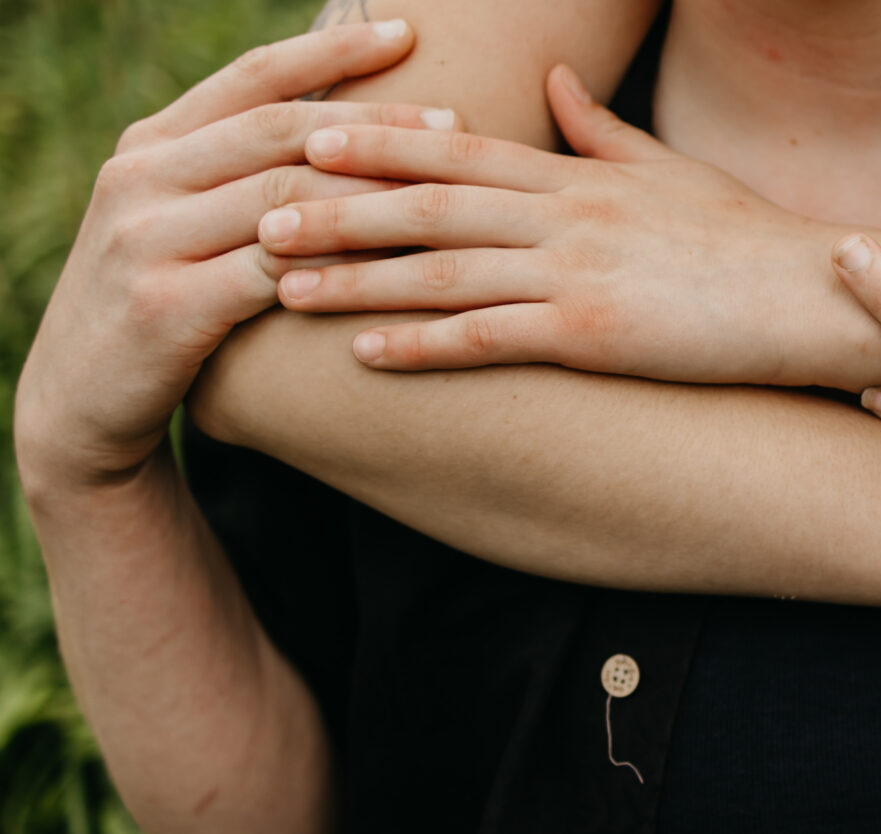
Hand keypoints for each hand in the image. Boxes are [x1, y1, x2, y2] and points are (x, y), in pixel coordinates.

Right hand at [14, 20, 458, 489]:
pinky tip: (399, 267)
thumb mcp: (180, 225)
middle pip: (277, 131)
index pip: (251, 78)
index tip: (405, 35)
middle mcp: (140, 179)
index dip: (331, 52)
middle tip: (450, 125)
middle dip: (371, 125)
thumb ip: (235, 178)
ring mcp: (146, 240)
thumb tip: (336, 129)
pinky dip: (340, 266)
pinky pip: (273, 274)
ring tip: (441, 194)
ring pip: (281, 197)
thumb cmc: (161, 306)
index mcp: (149, 146)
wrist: (82, 402)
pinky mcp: (164, 308)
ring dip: (370, 193)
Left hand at [255, 66, 850, 384]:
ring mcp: (577, 271)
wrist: (819, 294)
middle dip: (337, 208)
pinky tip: (366, 354)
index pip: (461, 150)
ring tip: (282, 285)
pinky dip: (423, 343)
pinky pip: (490, 337)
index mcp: (581, 173)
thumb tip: (556, 86)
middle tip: (257, 214)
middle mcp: (567, 212)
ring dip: (357, 277)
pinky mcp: (596, 333)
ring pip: (442, 266)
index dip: (378, 146)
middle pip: (430, 201)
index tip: (307, 143)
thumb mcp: (673, 171)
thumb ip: (603, 132)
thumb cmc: (749, 240)